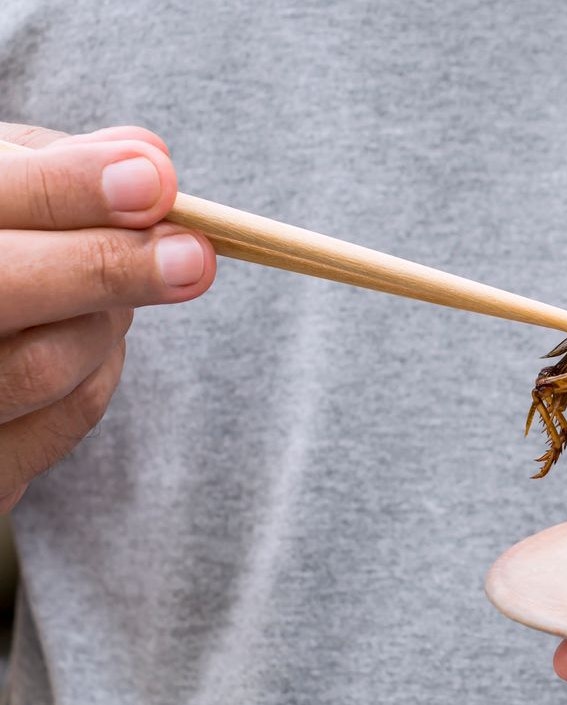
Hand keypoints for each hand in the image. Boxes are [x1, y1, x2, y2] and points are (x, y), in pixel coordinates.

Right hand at [0, 123, 215, 510]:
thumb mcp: (4, 187)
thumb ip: (63, 168)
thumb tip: (150, 160)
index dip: (69, 188)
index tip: (155, 180)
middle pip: (4, 289)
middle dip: (110, 267)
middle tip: (196, 256)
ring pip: (49, 363)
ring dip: (112, 317)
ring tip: (120, 283)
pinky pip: (70, 416)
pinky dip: (104, 367)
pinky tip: (93, 338)